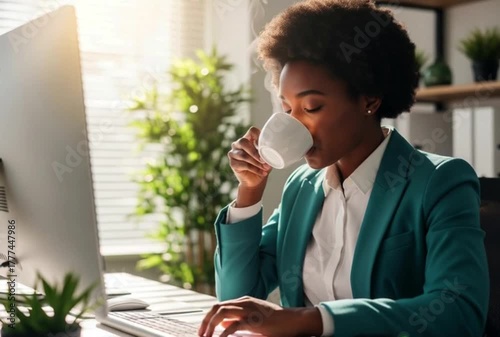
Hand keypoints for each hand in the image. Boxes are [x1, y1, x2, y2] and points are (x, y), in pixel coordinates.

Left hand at [197, 296, 322, 336]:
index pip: (219, 305)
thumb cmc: (275, 322)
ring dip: (210, 325)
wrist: (292, 321)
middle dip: (205, 320)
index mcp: (243, 302)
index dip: (208, 317)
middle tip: (200, 334)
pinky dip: (223, 333)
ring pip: (221, 312)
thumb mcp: (253, 319)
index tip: (203, 329)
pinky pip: (233, 325)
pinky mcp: (253, 320)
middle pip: (217, 307)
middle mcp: (243, 302)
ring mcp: (248, 310)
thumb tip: (223, 326)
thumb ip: (238, 320)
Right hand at [228, 127, 271, 189]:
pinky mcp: (232, 163)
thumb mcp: (268, 158)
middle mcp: (239, 143)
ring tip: (265, 168)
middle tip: (264, 160)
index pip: (252, 131)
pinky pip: (243, 165)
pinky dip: (254, 169)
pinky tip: (262, 172)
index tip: (264, 146)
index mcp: (249, 138)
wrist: (256, 181)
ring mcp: (234, 153)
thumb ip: (269, 153)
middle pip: (243, 142)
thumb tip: (272, 153)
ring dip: (256, 162)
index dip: (258, 137)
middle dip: (255, 152)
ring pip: (243, 155)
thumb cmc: (263, 166)